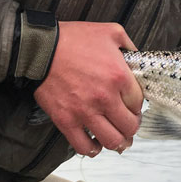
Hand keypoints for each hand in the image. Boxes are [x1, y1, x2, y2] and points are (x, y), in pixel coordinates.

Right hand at [33, 21, 142, 156]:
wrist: (41, 48)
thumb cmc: (74, 39)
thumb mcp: (112, 32)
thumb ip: (130, 46)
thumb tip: (138, 60)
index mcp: (119, 76)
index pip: (139, 103)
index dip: (138, 106)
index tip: (134, 106)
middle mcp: (105, 97)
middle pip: (129, 126)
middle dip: (132, 127)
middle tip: (129, 125)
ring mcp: (85, 111)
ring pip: (111, 141)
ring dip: (118, 142)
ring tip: (118, 139)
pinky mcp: (66, 120)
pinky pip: (83, 146)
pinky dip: (92, 149)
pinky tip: (95, 144)